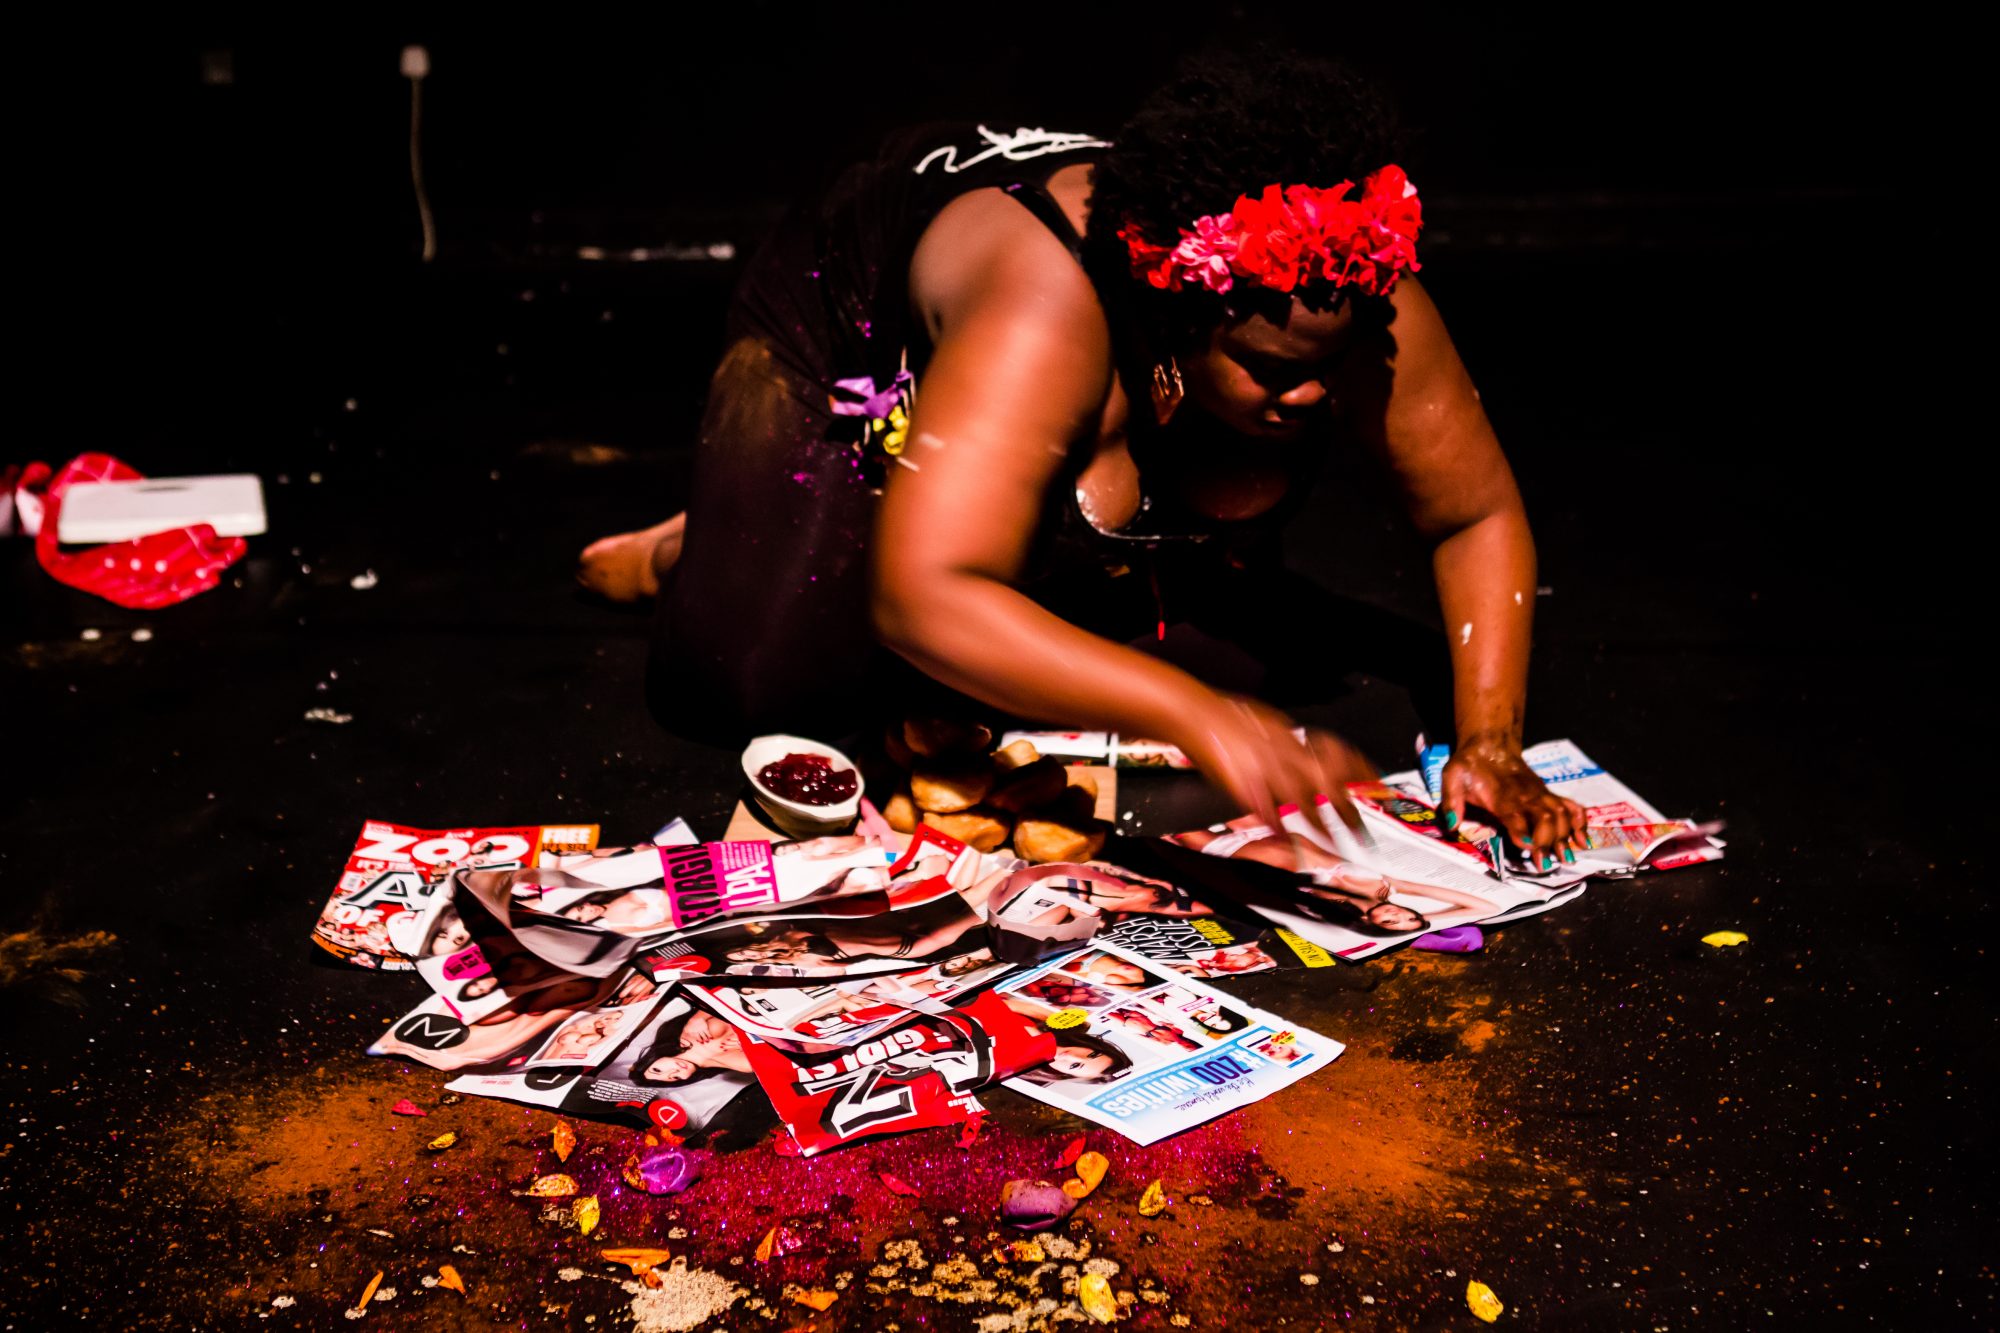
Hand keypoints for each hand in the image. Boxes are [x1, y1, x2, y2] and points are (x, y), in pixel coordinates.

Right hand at [1177, 694, 1375, 843]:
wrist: (1195, 714)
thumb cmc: (1227, 718)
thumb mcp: (1268, 723)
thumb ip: (1289, 741)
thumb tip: (1309, 752)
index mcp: (1290, 736)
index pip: (1336, 754)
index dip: (1359, 770)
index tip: (1375, 784)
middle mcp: (1283, 752)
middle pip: (1326, 782)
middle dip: (1346, 807)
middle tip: (1359, 828)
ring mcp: (1263, 769)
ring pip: (1302, 799)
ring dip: (1320, 823)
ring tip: (1334, 843)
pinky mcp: (1242, 784)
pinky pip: (1266, 809)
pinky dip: (1279, 826)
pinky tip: (1288, 839)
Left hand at [1439, 737, 1585, 870]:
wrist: (1490, 745)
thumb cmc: (1470, 765)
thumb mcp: (1452, 777)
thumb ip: (1451, 801)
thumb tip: (1450, 825)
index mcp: (1501, 794)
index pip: (1514, 813)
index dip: (1522, 829)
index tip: (1527, 846)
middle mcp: (1526, 795)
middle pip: (1544, 816)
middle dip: (1548, 840)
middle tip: (1546, 864)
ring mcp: (1540, 794)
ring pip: (1560, 813)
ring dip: (1565, 836)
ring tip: (1568, 858)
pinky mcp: (1548, 794)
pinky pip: (1570, 806)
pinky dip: (1580, 823)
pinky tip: (1583, 841)